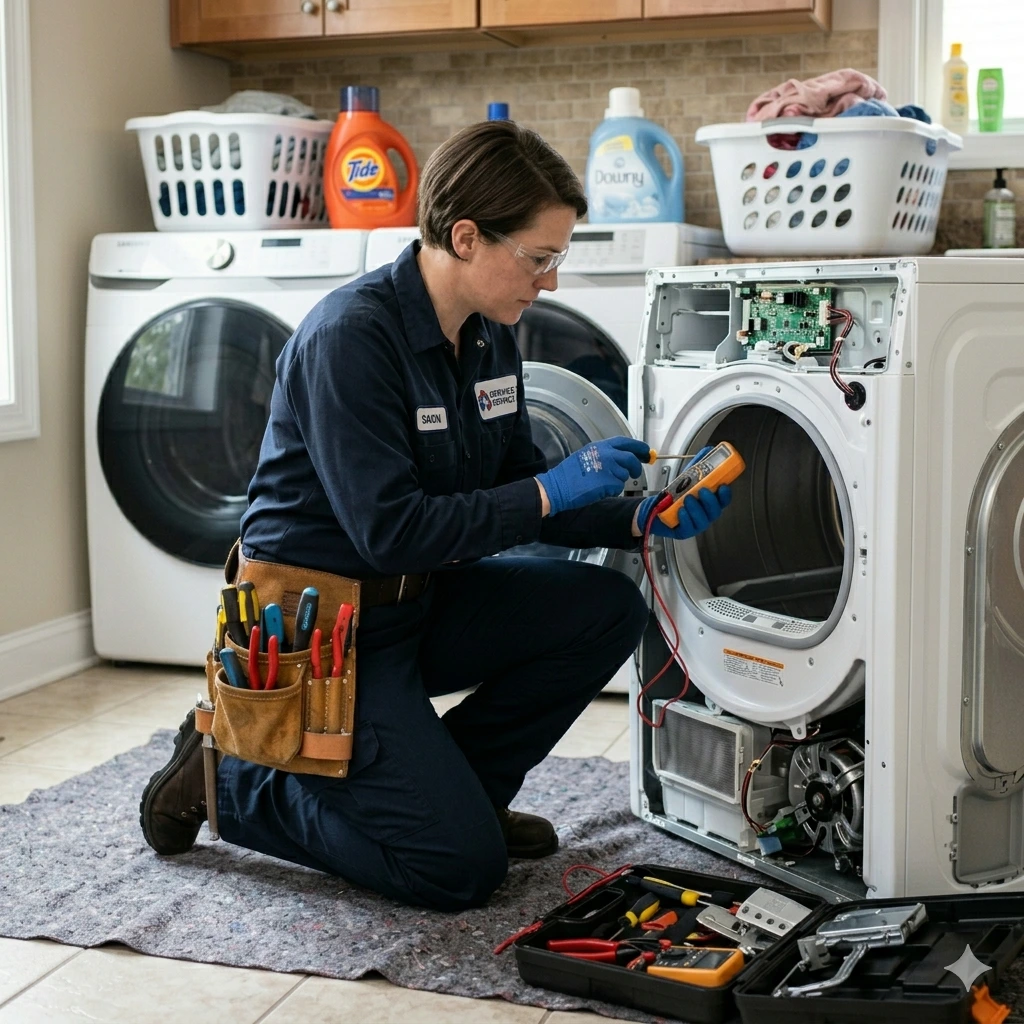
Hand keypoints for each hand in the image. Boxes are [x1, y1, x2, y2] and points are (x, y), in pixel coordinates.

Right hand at [536, 436, 650, 515]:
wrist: (558, 487)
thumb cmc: (568, 475)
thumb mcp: (586, 455)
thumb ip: (605, 454)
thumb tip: (624, 457)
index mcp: (600, 446)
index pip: (626, 442)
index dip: (639, 446)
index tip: (646, 451)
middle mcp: (606, 454)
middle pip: (631, 459)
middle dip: (636, 467)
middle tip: (635, 473)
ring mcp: (608, 468)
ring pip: (624, 475)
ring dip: (618, 481)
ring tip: (603, 483)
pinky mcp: (608, 482)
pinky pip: (618, 487)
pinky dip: (612, 490)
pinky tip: (599, 489)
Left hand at [635, 447, 731, 538]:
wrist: (655, 508)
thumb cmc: (675, 496)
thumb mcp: (687, 477)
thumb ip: (699, 464)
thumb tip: (708, 449)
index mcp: (709, 503)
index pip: (723, 500)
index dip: (725, 495)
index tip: (722, 486)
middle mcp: (705, 515)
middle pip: (715, 511)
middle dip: (710, 501)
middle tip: (701, 490)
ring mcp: (696, 524)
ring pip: (702, 520)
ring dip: (696, 508)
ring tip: (687, 498)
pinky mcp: (684, 532)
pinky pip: (688, 528)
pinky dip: (685, 518)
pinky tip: (680, 511)